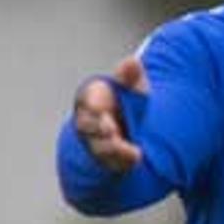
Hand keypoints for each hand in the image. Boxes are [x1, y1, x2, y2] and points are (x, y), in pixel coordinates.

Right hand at [71, 56, 150, 174]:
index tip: (99, 108)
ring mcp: (96, 140)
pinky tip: (136, 157)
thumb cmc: (129, 100)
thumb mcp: (134, 85)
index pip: (86, 100)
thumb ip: (131, 76)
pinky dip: (122, 161)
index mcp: (92, 98)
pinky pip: (109, 161)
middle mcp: (89, 121)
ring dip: (112, 149)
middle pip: (87, 126)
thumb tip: (132, 62)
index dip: (91, 105)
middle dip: (98, 129)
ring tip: (131, 151)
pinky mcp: (107, 157)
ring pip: (98, 147)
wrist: (136, 125)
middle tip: (111, 130)